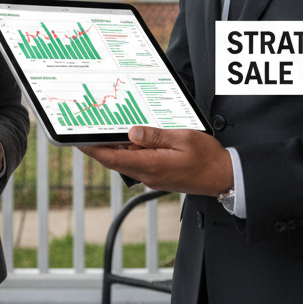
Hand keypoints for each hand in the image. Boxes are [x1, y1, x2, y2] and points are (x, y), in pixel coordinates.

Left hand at [79, 127, 233, 196]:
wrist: (223, 176)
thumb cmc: (207, 158)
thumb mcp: (182, 138)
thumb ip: (155, 136)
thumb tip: (132, 133)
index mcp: (151, 165)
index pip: (113, 158)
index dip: (93, 150)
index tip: (78, 140)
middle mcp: (148, 174)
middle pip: (116, 160)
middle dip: (102, 145)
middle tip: (92, 126)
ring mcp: (152, 176)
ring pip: (127, 160)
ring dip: (119, 146)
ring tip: (116, 127)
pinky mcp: (158, 175)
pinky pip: (139, 162)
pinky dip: (133, 150)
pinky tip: (138, 137)